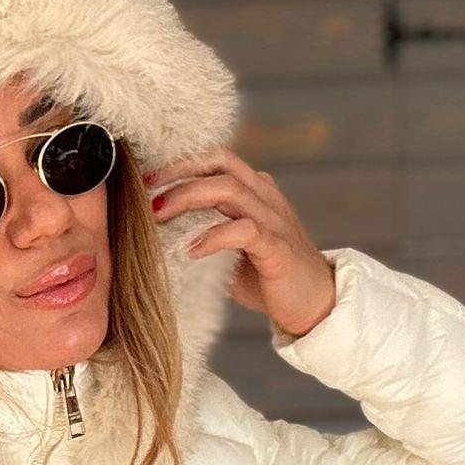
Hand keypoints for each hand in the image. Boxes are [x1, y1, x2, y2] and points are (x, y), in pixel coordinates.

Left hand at [144, 148, 336, 337]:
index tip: (148, 180)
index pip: (216, 159)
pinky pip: (244, 230)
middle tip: (147, 194)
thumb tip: (160, 233)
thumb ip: (206, 231)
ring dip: (188, 198)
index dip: (181, 163)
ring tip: (160, 217)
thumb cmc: (268, 278)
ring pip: (229, 189)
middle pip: (219, 164)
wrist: (317, 305)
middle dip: (178, 174)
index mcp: (255, 191)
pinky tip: (191, 251)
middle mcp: (265, 197)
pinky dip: (213, 237)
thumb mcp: (232, 248)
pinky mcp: (278, 248)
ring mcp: (274, 220)